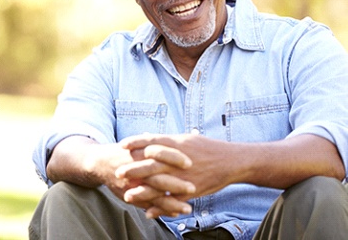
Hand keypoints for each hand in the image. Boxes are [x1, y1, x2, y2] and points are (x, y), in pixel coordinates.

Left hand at [117, 134, 232, 216]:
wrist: (231, 161)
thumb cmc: (208, 148)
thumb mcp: (188, 139)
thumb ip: (168, 140)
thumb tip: (149, 136)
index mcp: (177, 143)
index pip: (152, 140)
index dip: (135, 142)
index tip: (121, 144)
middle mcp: (178, 158)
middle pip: (151, 163)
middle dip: (133, 168)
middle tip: (118, 172)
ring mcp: (184, 175)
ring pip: (159, 184)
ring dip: (142, 190)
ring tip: (127, 195)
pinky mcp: (191, 190)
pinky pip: (172, 200)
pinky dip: (160, 207)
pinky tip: (148, 212)